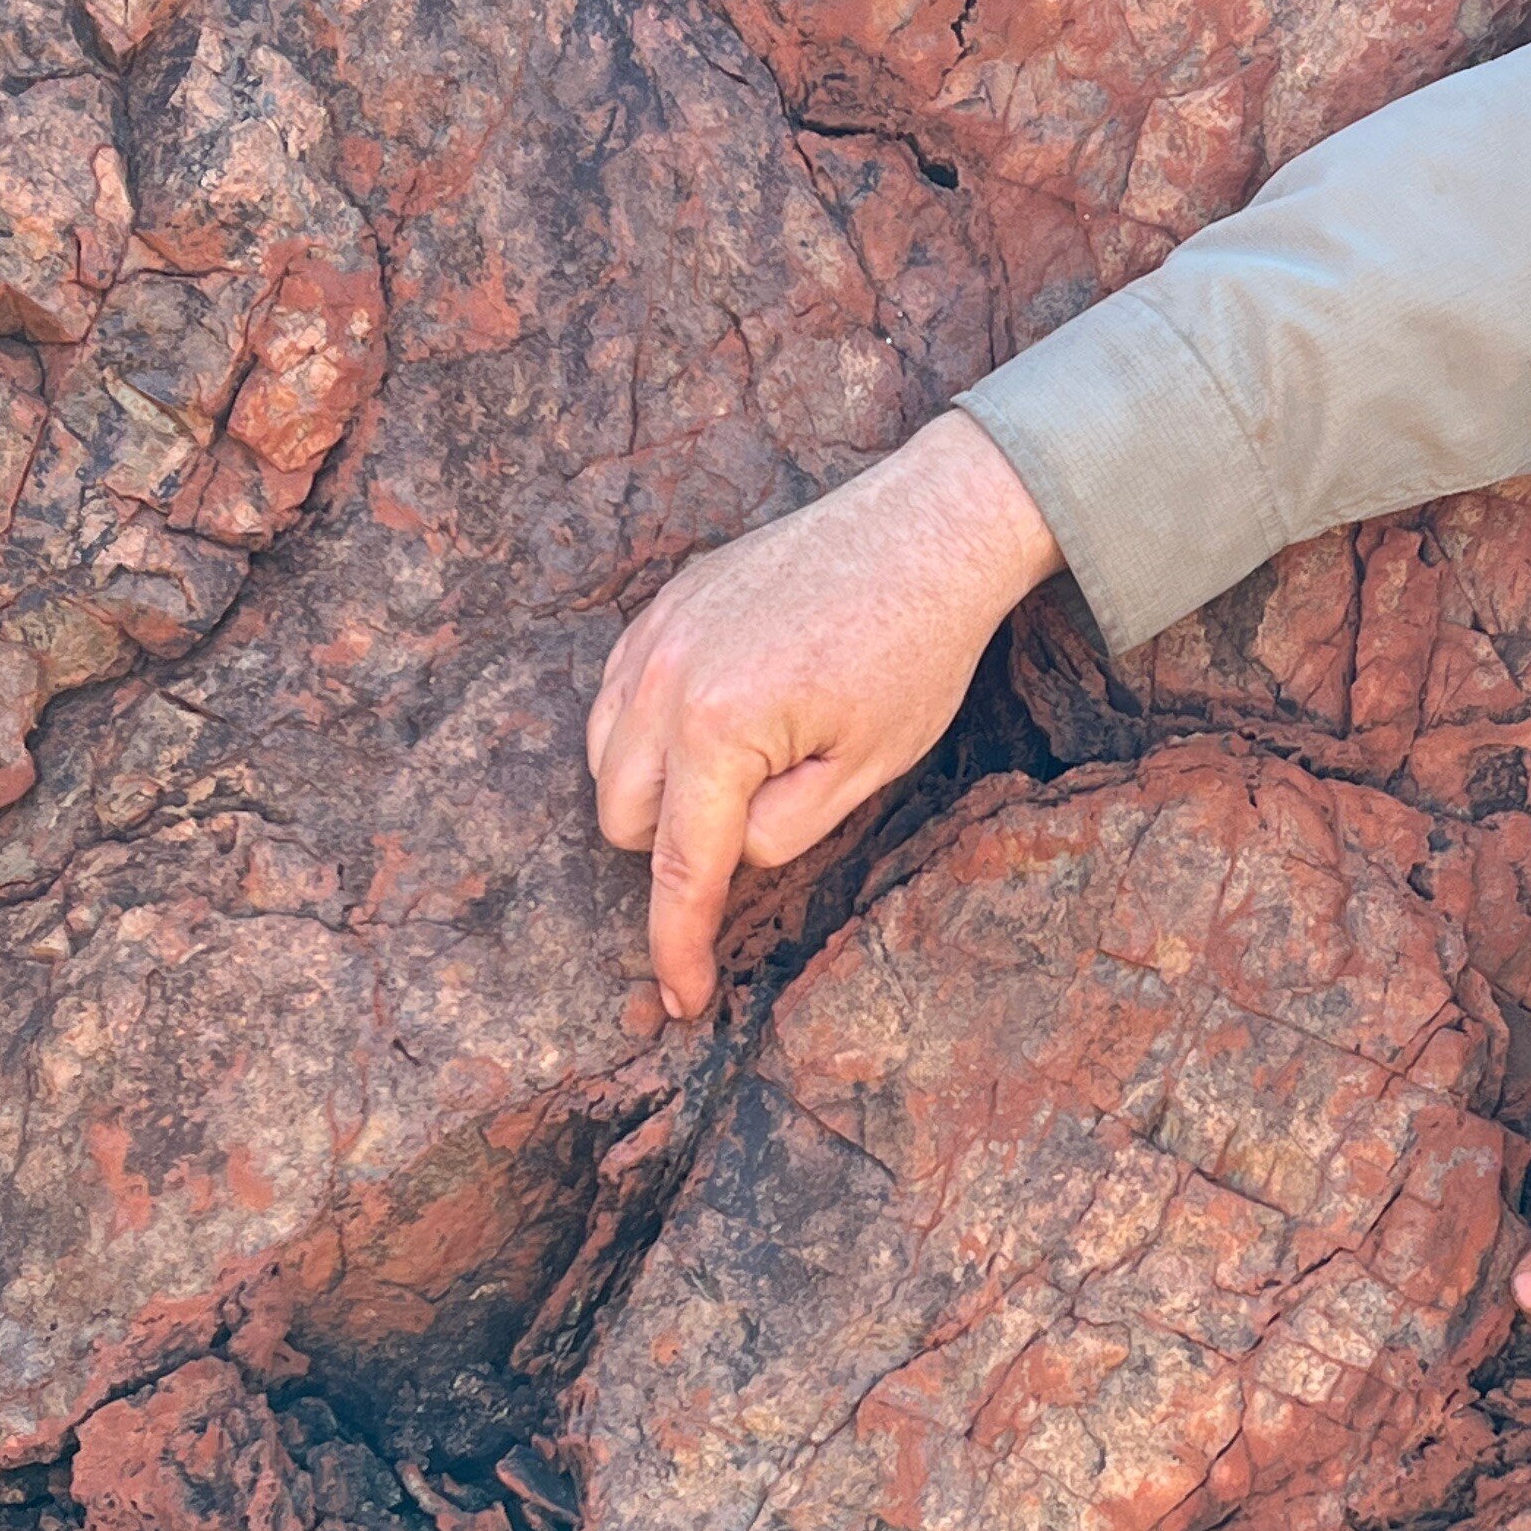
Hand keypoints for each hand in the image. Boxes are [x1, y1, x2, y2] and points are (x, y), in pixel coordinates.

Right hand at [586, 411, 1061, 1018]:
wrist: (927, 529)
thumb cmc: (915, 651)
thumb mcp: (867, 771)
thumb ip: (783, 833)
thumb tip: (728, 856)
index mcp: (718, 731)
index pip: (678, 870)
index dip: (678, 947)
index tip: (680, 1001)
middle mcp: (663, 681)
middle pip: (621, 820)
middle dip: (674, 852)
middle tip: (760, 826)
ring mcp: (653, 636)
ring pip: (603, 759)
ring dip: (653, 791)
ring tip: (746, 772)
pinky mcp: (662, 606)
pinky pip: (614, 697)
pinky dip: (646, 731)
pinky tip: (720, 724)